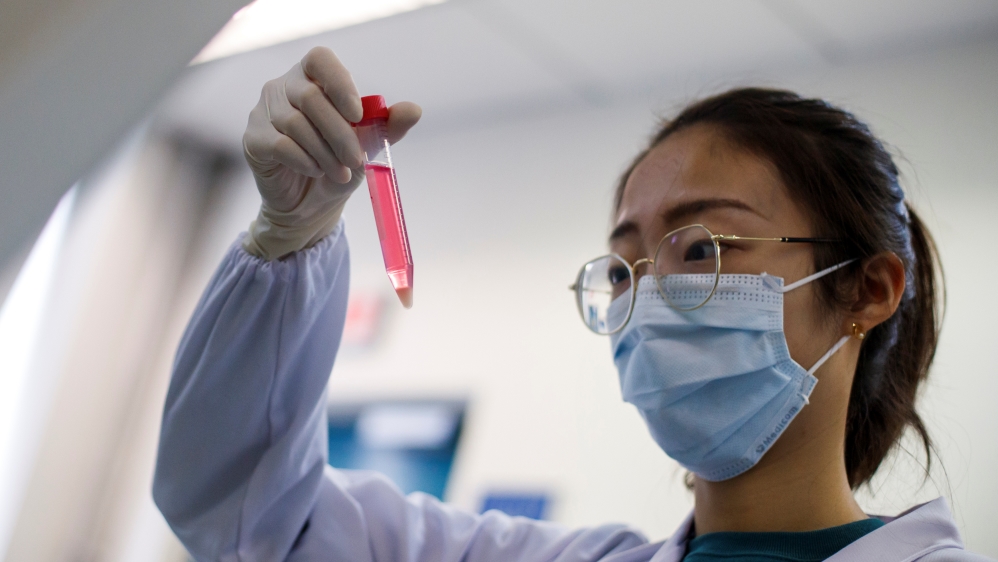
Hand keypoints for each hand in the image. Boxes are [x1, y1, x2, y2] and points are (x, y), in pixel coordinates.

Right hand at [241, 46, 420, 258]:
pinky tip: (316, 171)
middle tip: (357, 160)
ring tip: (341, 173)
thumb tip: (414, 110)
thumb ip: (388, 127)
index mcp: (312, 78)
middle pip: (311, 97)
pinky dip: (304, 160)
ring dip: (325, 153)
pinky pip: (280, 144)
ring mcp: (263, 112)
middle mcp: (282, 87)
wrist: (311, 205)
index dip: (339, 83)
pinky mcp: (253, 140)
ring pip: (296, 123)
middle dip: (340, 133)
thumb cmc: (338, 165)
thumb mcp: (367, 146)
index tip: (359, 114)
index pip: (320, 59)